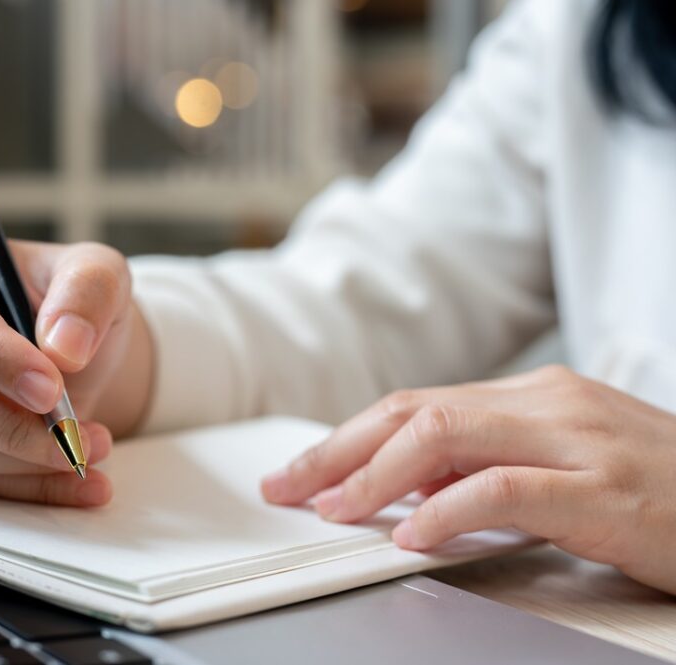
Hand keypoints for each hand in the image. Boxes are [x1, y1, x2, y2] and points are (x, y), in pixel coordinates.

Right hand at [0, 230, 153, 505]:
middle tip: (74, 433)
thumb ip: (88, 291)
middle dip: (4, 420)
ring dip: (17, 460)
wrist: (63, 351)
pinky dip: (18, 486)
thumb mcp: (96, 273)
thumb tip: (65, 346)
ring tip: (86, 451)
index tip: (50, 388)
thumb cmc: (67, 301)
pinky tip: (76, 482)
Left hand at [261, 365, 675, 593]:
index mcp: (532, 394)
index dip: (348, 439)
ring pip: (445, 434)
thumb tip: (409, 486)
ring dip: (375, 476)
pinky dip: (446, 509)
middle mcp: (547, 402)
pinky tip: (412, 534)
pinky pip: (503, 488)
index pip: (415, 404)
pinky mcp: (603, 489)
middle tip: (289, 486)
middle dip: (339, 451)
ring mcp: (577, 439)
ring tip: (335, 510)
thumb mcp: (562, 465)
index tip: (301, 471)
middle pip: (413, 411)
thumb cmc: (659, 489)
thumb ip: (488, 465)